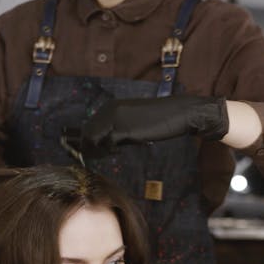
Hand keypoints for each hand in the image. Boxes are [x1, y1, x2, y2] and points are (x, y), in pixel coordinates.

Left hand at [82, 95, 228, 149]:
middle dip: (89, 148)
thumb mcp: (132, 121)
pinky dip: (109, 151)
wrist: (177, 113)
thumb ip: (116, 130)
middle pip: (86, 133)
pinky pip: (106, 143)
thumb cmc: (157, 119)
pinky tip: (119, 152)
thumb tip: (101, 145)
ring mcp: (115, 118)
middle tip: (99, 158)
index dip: (86, 141)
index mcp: (110, 106)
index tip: (92, 152)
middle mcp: (108, 109)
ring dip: (97, 151)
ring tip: (109, 155)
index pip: (88, 125)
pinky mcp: (124, 128)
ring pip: (91, 138)